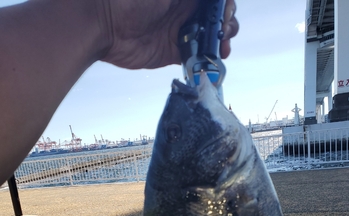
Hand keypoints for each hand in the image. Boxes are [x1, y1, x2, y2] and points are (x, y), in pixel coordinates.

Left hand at [100, 0, 238, 68]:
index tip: (225, 10)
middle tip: (223, 28)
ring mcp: (180, 29)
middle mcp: (185, 6)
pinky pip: (197, 55)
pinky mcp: (173, 51)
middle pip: (216, 14)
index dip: (225, 4)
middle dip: (226, 20)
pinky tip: (214, 59)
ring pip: (210, 35)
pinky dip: (208, 58)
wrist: (104, 24)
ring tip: (223, 45)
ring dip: (221, 40)